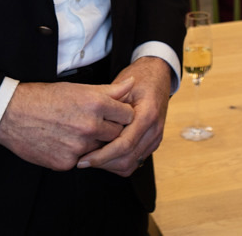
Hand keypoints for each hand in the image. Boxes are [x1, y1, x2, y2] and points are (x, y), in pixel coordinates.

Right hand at [0, 78, 134, 170]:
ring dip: (94, 143)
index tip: (115, 114)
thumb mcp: (78, 88)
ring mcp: (79, 146)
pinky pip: (82, 160)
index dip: (122, 114)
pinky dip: (76, 154)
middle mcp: (90, 126)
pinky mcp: (66, 163)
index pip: (128, 115)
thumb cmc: (45, 97)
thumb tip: (131, 84)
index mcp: (96, 104)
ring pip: (100, 148)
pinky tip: (63, 142)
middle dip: (111, 130)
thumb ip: (109, 90)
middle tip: (96, 124)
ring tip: (77, 131)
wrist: (12, 115)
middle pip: (118, 134)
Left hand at [76, 57, 172, 176]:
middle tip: (83, 161)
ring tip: (91, 159)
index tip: (84, 159)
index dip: (102, 155)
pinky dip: (118, 163)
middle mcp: (154, 130)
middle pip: (127, 159)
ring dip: (109, 165)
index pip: (124, 144)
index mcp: (147, 115)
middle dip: (103, 163)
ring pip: (130, 165)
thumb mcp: (122, 86)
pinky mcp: (153, 143)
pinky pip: (135, 162)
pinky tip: (104, 156)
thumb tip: (88, 128)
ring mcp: (155, 138)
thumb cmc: (140, 78)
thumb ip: (109, 108)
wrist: (159, 76)